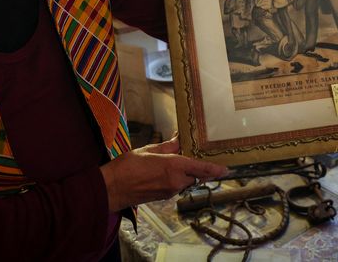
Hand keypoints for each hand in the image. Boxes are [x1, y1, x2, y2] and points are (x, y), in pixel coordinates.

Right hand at [100, 135, 228, 211]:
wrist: (112, 189)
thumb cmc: (127, 167)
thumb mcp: (148, 150)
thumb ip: (167, 147)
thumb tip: (179, 140)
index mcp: (173, 167)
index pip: (201, 169)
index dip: (215, 169)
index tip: (226, 169)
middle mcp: (175, 181)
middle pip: (196, 175)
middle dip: (199, 168)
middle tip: (200, 156)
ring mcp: (170, 191)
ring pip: (187, 181)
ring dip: (187, 173)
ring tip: (178, 160)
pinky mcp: (164, 196)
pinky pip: (177, 186)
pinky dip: (177, 178)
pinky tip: (167, 170)